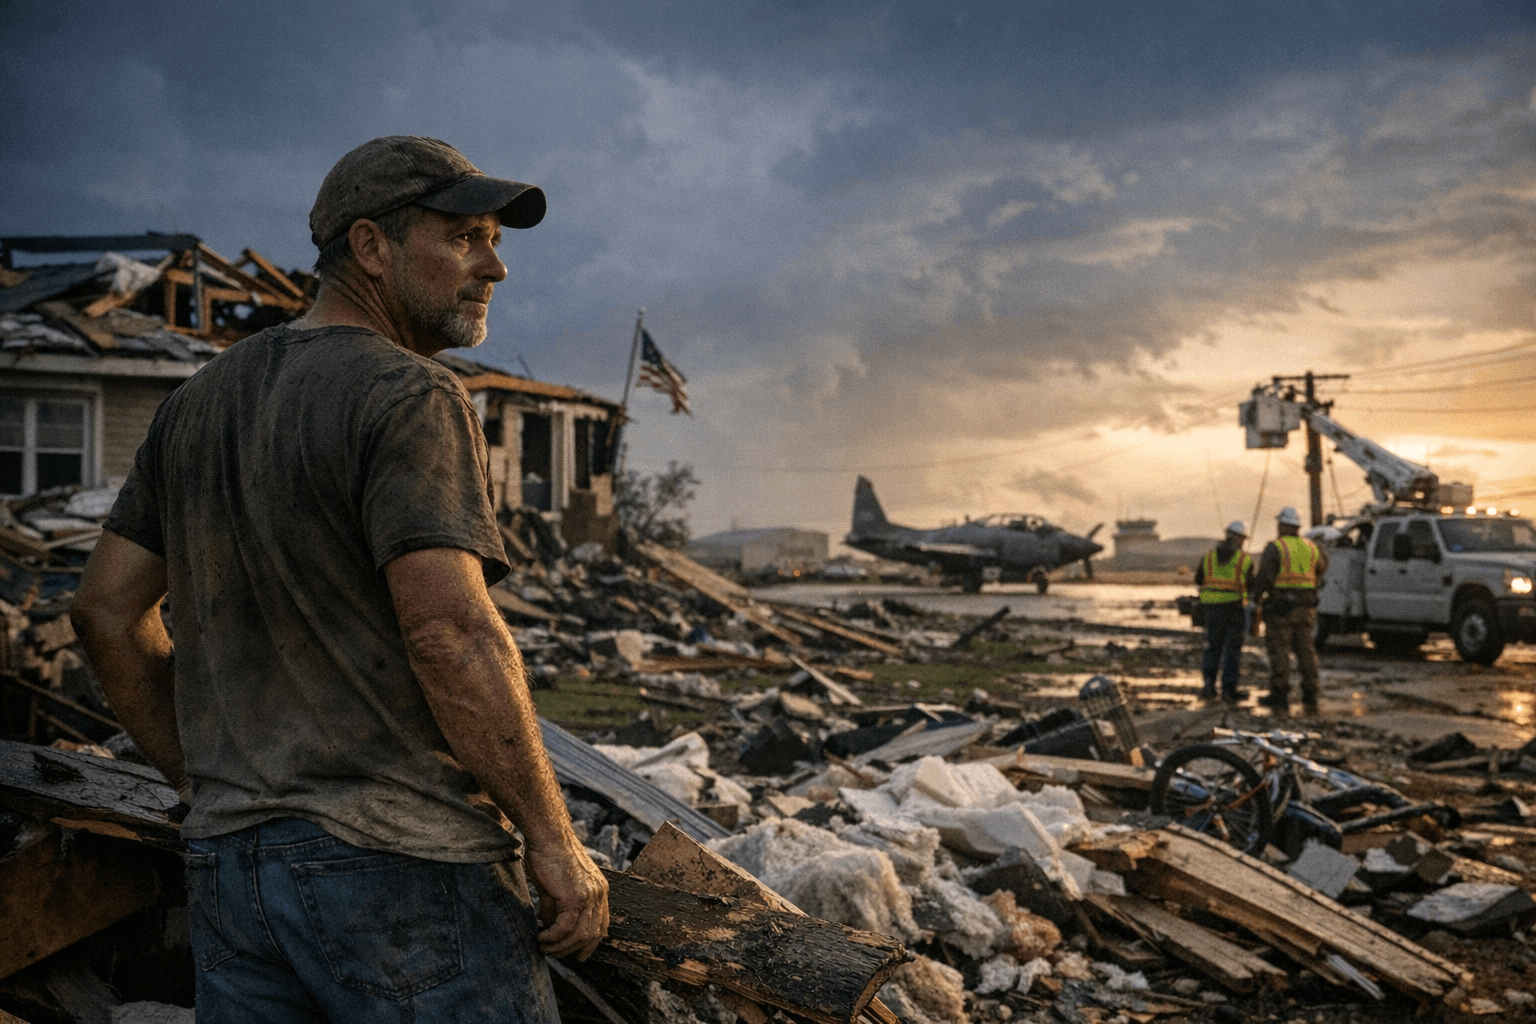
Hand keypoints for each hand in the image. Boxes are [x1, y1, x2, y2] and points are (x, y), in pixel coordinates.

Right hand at [526, 836, 609, 960]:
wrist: (548, 836)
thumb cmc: (550, 854)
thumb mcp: (557, 884)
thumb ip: (556, 906)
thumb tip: (549, 926)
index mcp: (599, 889)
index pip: (602, 924)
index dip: (591, 943)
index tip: (579, 954)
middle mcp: (599, 893)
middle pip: (593, 934)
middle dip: (574, 950)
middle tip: (555, 954)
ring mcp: (588, 896)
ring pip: (580, 935)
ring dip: (561, 946)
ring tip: (544, 947)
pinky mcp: (574, 897)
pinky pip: (565, 927)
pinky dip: (552, 937)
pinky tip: (541, 937)